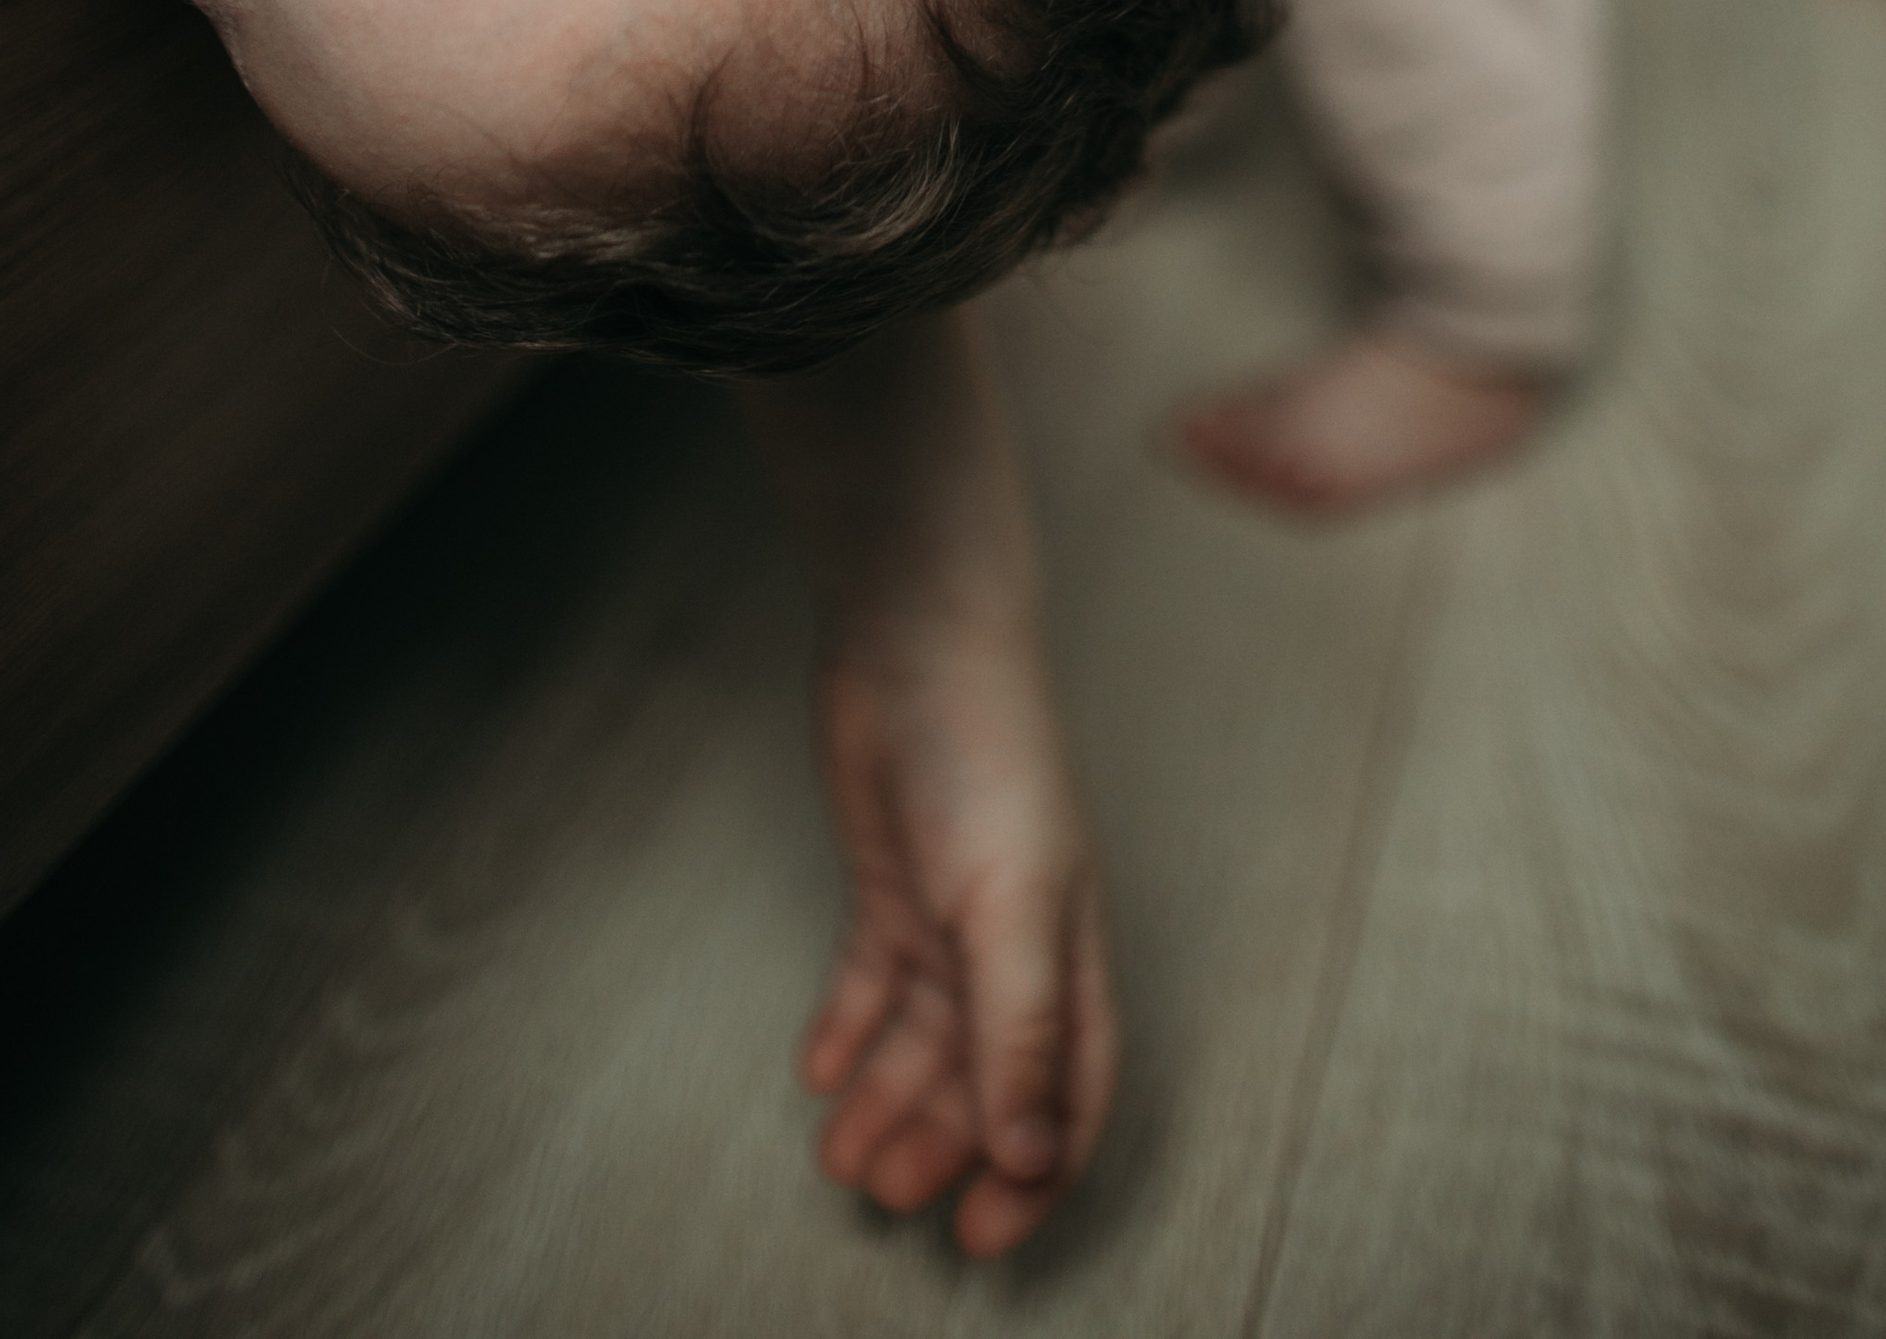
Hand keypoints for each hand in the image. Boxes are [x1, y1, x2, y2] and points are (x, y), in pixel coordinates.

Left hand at [802, 611, 1115, 1258]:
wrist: (914, 649)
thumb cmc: (987, 761)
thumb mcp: (1013, 907)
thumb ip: (1023, 1031)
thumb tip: (1034, 1156)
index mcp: (1064, 959)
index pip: (1067, 1097)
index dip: (1035, 1174)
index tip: (980, 1236)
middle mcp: (1012, 949)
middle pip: (986, 1081)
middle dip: (941, 1145)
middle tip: (886, 1193)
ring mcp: (948, 918)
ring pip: (923, 1043)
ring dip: (886, 1102)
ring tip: (839, 1155)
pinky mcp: (890, 886)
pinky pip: (871, 983)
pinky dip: (848, 1031)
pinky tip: (818, 1069)